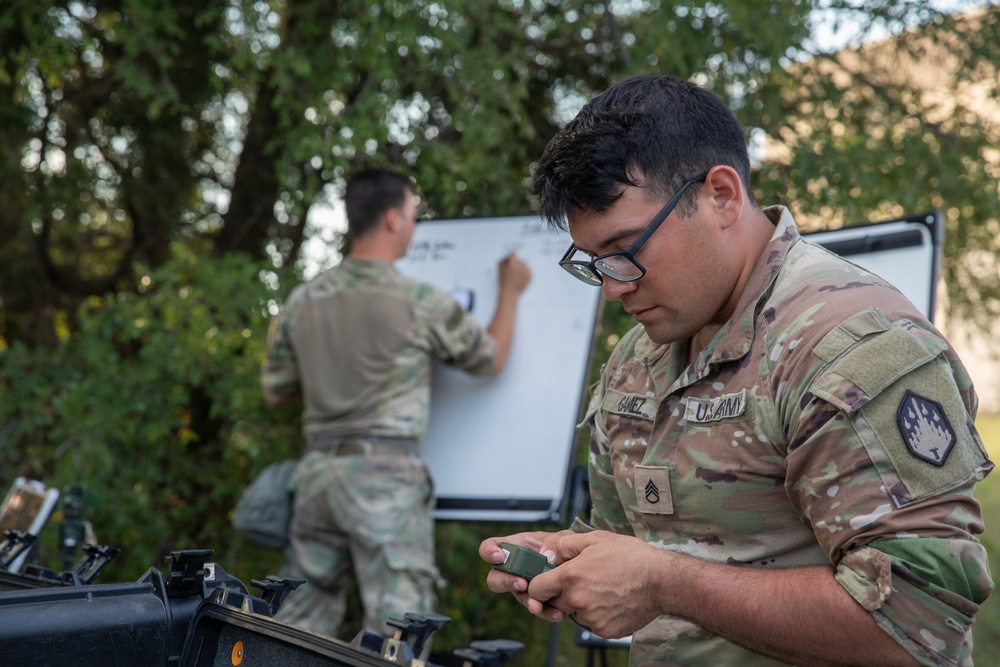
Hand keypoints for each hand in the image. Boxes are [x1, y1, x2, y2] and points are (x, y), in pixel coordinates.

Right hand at [479, 530, 571, 622]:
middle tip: (522, 583)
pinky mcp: (536, 601)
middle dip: (505, 582)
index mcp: (516, 547)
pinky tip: (557, 613)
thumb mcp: (562, 538)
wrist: (580, 567)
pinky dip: (546, 612)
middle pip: (494, 578)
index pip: (490, 547)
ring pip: (517, 596)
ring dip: (528, 601)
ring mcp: (523, 587)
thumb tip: (545, 555)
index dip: (489, 551)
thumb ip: (553, 541)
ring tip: (539, 604)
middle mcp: (514, 569)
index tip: (500, 557)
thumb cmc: (564, 548)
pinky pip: (536, 609)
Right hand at [497, 252, 530, 295]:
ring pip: (524, 264)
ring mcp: (526, 271)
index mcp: (513, 263)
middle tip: (511, 271)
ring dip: (520, 267)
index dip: (510, 257)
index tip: (509, 260)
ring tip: (515, 275)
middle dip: (515, 263)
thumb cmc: (503, 281)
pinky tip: (519, 277)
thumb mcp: (500, 269)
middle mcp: (521, 266)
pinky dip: (524, 272)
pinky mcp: (530, 276)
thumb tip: (509, 255)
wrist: (510, 292)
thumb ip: (503, 260)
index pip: (513, 254)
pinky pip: (528, 270)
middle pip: (519, 260)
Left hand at [527, 530, 671, 638]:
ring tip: (602, 589)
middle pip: (554, 603)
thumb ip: (565, 545)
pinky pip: (590, 624)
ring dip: (580, 605)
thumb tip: (546, 553)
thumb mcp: (596, 538)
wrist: (661, 581)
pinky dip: (596, 615)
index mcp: (571, 576)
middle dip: (561, 593)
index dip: (539, 583)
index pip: (537, 588)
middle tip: (582, 581)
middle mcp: (577, 600)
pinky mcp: (604, 631)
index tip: (546, 580)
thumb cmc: (631, 557)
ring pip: (573, 614)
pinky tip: (611, 600)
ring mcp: (591, 618)